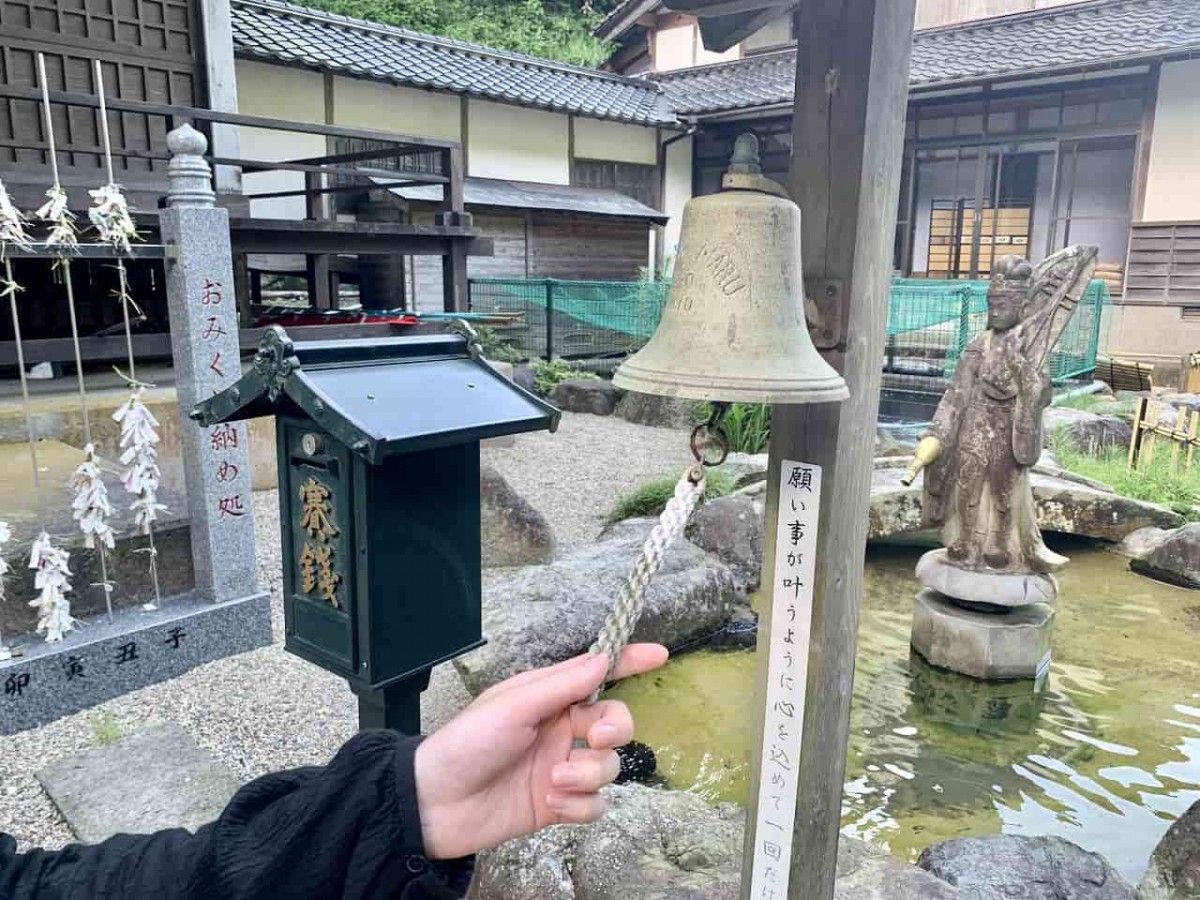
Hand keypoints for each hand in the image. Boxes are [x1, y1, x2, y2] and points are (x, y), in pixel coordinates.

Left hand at [413, 644, 667, 859]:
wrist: (438, 805)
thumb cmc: (467, 744)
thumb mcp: (513, 705)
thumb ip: (562, 685)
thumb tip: (603, 659)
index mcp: (548, 697)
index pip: (596, 674)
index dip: (628, 661)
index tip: (659, 654)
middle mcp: (560, 729)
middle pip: (615, 723)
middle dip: (614, 730)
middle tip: (591, 740)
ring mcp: (562, 767)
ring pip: (609, 766)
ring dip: (588, 774)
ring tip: (553, 781)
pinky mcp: (560, 804)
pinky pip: (596, 804)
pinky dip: (580, 805)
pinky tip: (553, 804)